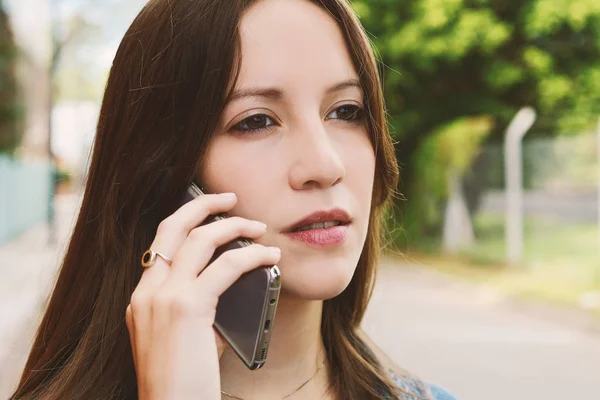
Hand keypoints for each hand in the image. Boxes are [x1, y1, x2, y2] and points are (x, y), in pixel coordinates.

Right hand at [125, 192, 280, 399]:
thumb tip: (237, 278)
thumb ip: (203, 305)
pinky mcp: (187, 308)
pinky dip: (252, 255)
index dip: (186, 221)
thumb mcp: (187, 337)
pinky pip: (227, 266)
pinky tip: (269, 255)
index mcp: (141, 298)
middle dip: (203, 205)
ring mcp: (163, 297)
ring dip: (234, 226)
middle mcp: (147, 292)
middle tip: (230, 198)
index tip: (210, 213)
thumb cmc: (185, 381)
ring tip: (257, 226)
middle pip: (172, 227)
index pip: (161, 243)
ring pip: (200, 238)